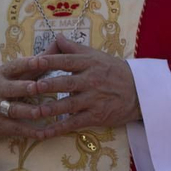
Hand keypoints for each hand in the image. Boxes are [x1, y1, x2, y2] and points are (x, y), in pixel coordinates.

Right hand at [0, 54, 59, 141]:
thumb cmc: (6, 87)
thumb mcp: (16, 72)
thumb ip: (38, 60)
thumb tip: (60, 41)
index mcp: (5, 73)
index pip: (17, 66)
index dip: (28, 63)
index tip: (42, 60)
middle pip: (14, 87)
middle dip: (26, 87)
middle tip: (39, 87)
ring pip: (14, 109)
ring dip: (29, 111)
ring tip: (42, 112)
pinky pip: (16, 128)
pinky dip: (30, 131)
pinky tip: (44, 133)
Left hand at [25, 36, 141, 136]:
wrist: (140, 92)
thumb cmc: (114, 72)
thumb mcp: (97, 56)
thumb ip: (74, 48)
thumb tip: (56, 37)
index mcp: (90, 64)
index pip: (67, 61)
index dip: (49, 61)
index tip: (32, 62)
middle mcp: (92, 80)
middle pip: (66, 82)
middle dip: (47, 85)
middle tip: (29, 87)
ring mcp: (94, 99)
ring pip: (69, 105)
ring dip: (51, 109)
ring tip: (34, 111)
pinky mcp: (96, 116)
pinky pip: (74, 123)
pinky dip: (58, 129)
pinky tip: (43, 133)